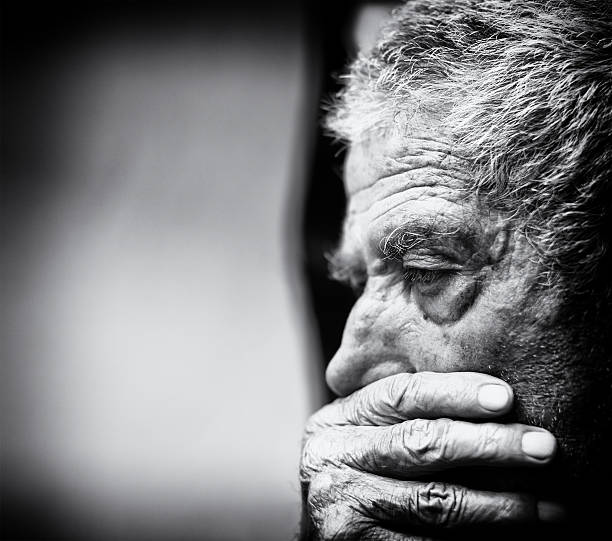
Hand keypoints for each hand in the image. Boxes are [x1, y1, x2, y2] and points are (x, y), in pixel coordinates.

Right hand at [300, 372, 562, 539]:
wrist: (326, 525)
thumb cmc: (362, 472)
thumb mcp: (367, 433)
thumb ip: (402, 415)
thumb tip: (491, 398)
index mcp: (337, 419)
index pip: (400, 395)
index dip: (455, 393)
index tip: (506, 397)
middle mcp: (331, 458)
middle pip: (420, 443)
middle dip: (489, 445)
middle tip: (542, 447)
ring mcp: (341, 505)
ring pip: (434, 500)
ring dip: (499, 503)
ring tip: (547, 504)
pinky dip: (478, 538)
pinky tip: (513, 533)